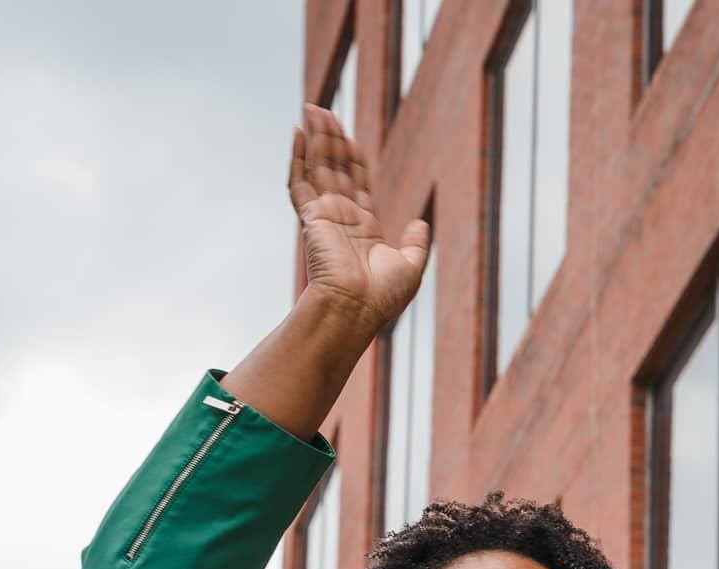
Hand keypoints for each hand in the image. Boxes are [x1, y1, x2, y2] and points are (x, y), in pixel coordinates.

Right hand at [287, 103, 429, 328]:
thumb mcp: (411, 267)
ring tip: (314, 109)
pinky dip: (296, 158)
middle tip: (325, 110)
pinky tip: (296, 134)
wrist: (355, 309)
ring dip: (316, 138)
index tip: (350, 138)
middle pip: (335, 169)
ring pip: (318, 168)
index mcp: (364, 228)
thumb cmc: (382, 297)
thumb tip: (422, 223)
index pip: (357, 185)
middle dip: (331, 140)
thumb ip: (417, 243)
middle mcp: (342, 218)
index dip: (353, 160)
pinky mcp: (310, 217)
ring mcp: (324, 216)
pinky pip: (298, 182)